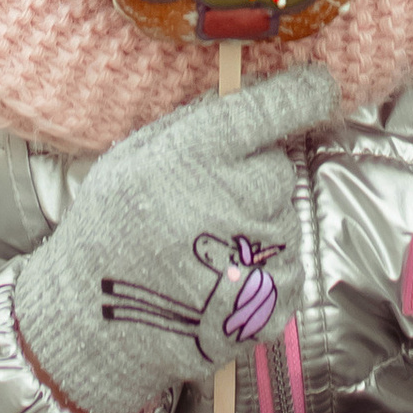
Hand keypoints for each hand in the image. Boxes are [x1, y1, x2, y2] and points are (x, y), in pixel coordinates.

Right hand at [11, 61, 334, 412]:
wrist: (93, 328)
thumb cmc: (109, 230)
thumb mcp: (131, 156)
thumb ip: (192, 122)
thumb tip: (246, 90)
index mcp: (190, 158)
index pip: (268, 110)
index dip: (302, 92)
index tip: (319, 84)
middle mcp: (227, 204)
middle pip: (279, 167)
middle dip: (255, 173)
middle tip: (210, 198)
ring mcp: (251, 261)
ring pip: (286, 217)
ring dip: (259, 223)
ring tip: (205, 246)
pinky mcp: (266, 306)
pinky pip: (289, 266)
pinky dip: (264, 268)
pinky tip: (219, 277)